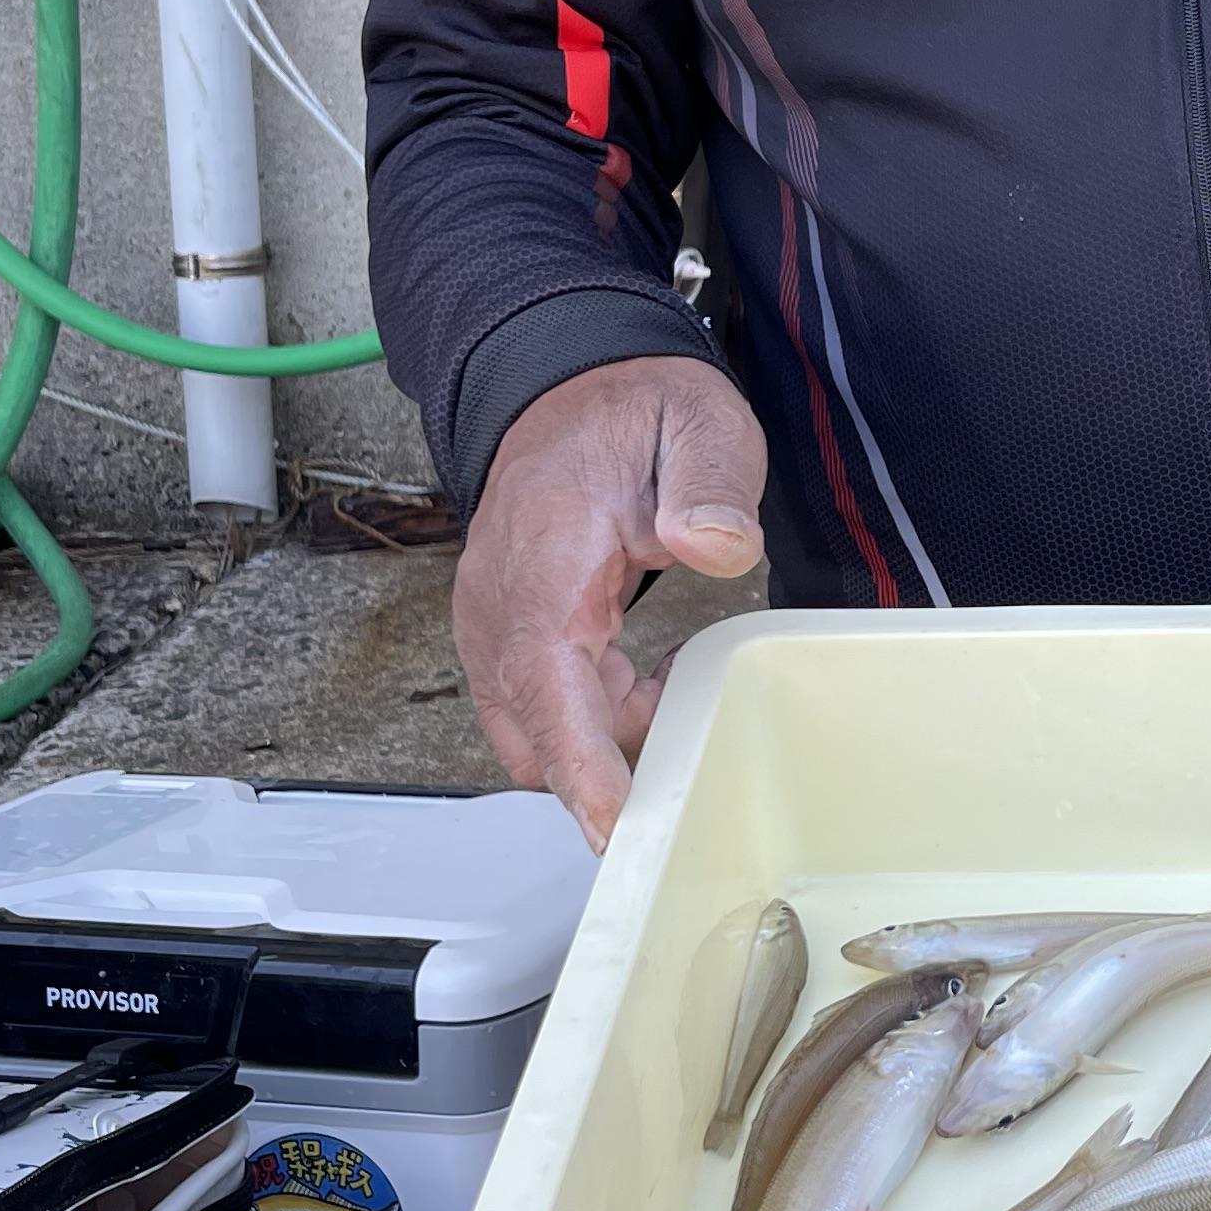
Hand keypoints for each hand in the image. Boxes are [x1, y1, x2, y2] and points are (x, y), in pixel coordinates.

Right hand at [453, 355, 768, 847]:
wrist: (567, 384)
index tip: (614, 826)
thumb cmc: (633, 412)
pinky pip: (541, 710)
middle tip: (681, 802)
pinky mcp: (505, 637)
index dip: (579, 762)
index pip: (546, 677)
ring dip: (601, 748)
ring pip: (536, 733)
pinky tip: (648, 684)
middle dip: (596, 782)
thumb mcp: (698, 423)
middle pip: (535, 732)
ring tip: (679, 706)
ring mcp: (494, 625)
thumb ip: (709, 484)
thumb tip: (716, 544)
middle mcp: (501, 604)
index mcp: (546, 558)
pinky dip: (593, 721)